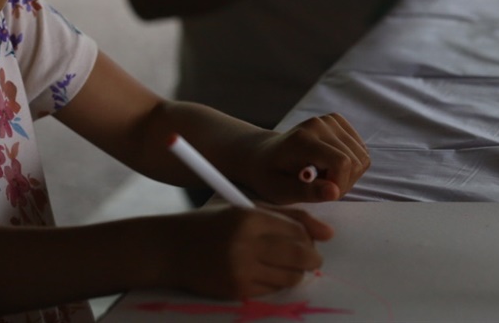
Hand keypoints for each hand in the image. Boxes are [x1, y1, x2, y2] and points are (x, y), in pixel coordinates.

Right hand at [165, 204, 329, 298]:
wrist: (170, 247)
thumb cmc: (211, 224)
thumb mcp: (244, 209)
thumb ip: (286, 216)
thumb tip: (328, 233)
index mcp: (248, 216)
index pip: (298, 231)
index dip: (310, 238)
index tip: (309, 241)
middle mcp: (245, 242)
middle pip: (301, 256)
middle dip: (311, 259)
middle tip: (309, 258)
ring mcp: (241, 268)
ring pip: (291, 277)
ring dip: (293, 272)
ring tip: (280, 264)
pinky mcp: (236, 289)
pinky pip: (272, 290)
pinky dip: (273, 283)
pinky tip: (259, 272)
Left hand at [246, 113, 369, 204]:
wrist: (262, 155)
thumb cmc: (270, 175)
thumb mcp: (282, 191)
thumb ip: (308, 192)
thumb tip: (334, 192)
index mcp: (302, 139)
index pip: (342, 162)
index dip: (340, 184)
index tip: (324, 193)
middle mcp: (318, 124)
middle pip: (355, 161)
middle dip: (344, 182)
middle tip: (322, 187)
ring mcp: (329, 120)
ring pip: (362, 156)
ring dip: (349, 174)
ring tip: (325, 177)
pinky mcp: (337, 121)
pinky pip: (361, 149)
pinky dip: (352, 164)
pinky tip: (331, 167)